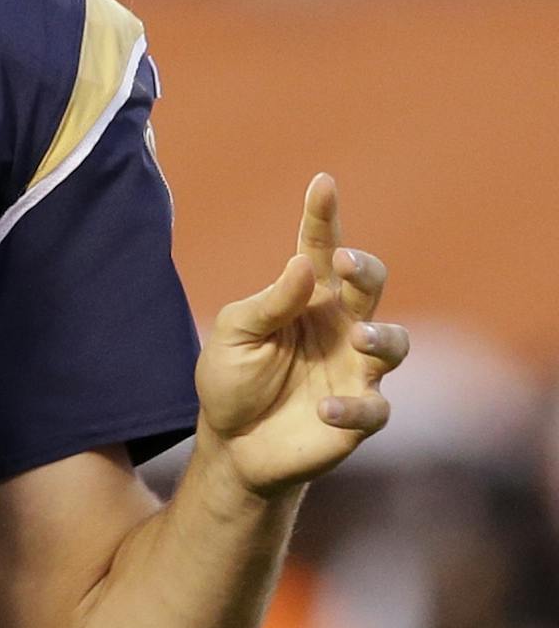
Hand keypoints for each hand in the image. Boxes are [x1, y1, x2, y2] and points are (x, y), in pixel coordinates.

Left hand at [195, 173, 404, 497]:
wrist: (232, 444)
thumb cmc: (233, 378)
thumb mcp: (235, 334)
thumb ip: (269, 302)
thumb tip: (302, 264)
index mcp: (306, 297)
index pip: (319, 249)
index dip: (323, 217)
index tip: (322, 183)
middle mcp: (339, 327)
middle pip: (368, 286)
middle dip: (365, 270)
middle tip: (346, 264)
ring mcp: (354, 370)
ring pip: (394, 343)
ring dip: (382, 337)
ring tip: (359, 338)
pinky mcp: (359, 415)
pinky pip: (373, 407)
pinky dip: (352, 406)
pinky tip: (322, 406)